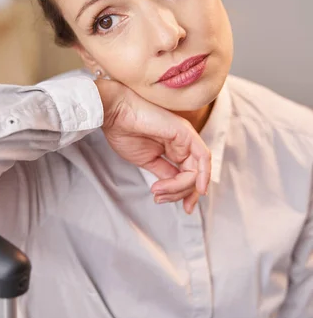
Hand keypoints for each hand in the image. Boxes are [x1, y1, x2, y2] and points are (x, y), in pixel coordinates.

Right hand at [96, 79, 210, 213]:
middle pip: (194, 176)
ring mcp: (186, 138)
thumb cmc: (124, 132)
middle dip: (181, 194)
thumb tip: (173, 188)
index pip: (188, 176)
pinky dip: (203, 174)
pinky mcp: (186, 133)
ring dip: (181, 187)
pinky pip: (203, 156)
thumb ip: (164, 173)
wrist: (114, 114)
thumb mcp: (147, 161)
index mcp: (174, 149)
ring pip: (198, 170)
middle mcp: (183, 144)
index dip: (182, 193)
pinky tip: (195, 187)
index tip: (165, 203)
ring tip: (159, 190)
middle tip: (160, 199)